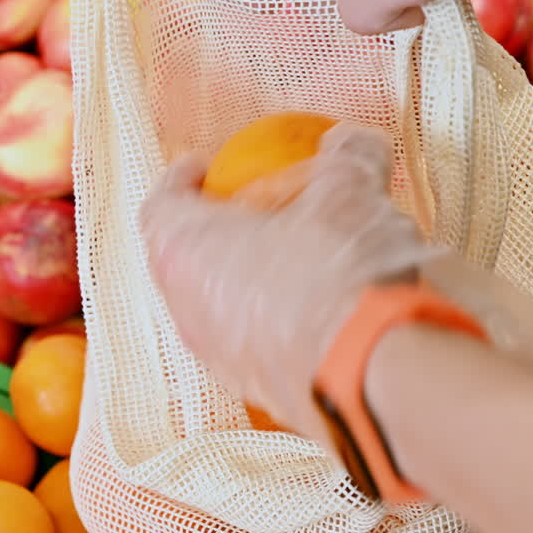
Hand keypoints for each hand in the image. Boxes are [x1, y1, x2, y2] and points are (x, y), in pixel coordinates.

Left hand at [140, 123, 436, 447]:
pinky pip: (252, 343)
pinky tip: (318, 309)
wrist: (372, 374)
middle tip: (255, 211)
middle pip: (184, 257)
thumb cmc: (338, 270)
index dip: (181, 180)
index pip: (161, 204)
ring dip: (246, 279)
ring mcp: (216, 355)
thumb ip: (347, 156)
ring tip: (294, 258)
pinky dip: (272, 321)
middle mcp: (184, 307)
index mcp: (184, 248)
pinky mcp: (254, 390)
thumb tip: (351, 142)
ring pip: (216, 305)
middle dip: (216, 231)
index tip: (206, 166)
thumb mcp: (348, 191)